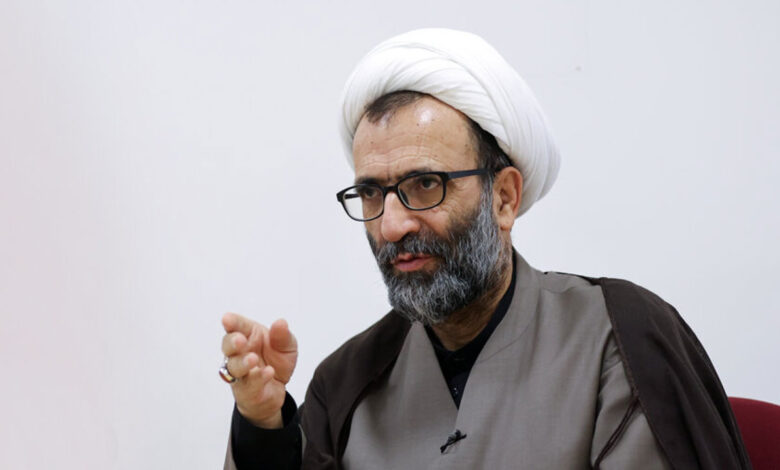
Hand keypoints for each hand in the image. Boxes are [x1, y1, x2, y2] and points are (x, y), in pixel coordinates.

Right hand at [221, 313, 297, 428]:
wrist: (279, 388)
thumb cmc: (276, 361)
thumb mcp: (287, 346)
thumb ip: (283, 336)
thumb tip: (281, 323)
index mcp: (248, 336)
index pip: (236, 326)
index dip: (231, 322)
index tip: (227, 319)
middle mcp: (239, 353)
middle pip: (227, 346)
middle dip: (232, 342)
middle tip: (240, 340)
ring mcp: (240, 373)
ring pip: (233, 367)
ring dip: (242, 363)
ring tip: (253, 358)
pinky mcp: (245, 391)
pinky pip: (248, 385)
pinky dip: (258, 378)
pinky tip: (268, 372)